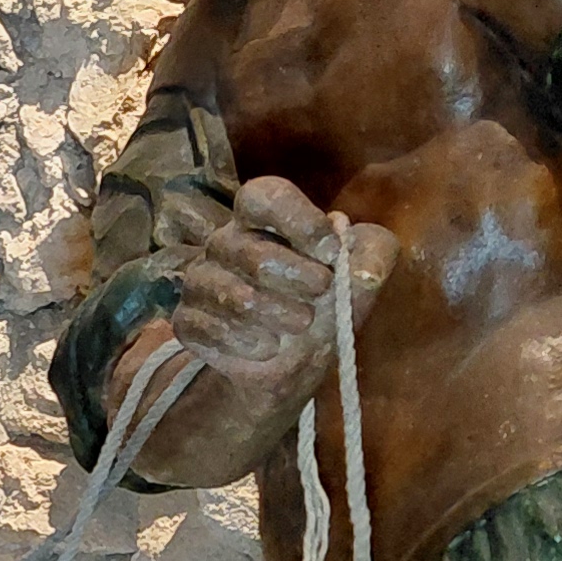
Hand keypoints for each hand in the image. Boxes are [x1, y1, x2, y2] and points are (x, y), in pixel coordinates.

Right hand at [170, 175, 394, 411]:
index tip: (331, 252)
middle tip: (322, 293)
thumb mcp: (362, 275)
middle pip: (252, 252)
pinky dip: (248, 344)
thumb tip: (359, 269)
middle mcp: (224, 242)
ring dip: (278, 316)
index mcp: (262, 219)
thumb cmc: (324, 306)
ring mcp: (200, 281)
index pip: (264, 197)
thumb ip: (375, 256)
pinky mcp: (187, 320)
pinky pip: (210, 330)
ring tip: (299, 325)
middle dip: (297, 278)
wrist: (291, 364)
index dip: (300, 221)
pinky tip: (267, 347)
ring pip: (234, 296)